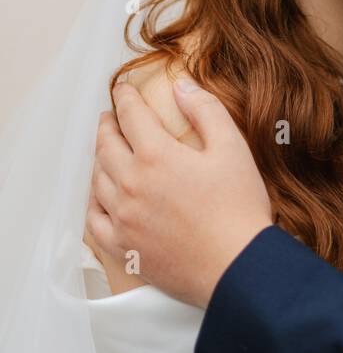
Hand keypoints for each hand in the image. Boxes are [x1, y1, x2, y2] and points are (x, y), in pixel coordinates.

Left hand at [86, 79, 273, 306]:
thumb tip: (182, 85)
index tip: (122, 90)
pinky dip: (93, 203)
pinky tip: (100, 198)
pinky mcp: (123, 247)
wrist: (238, 267)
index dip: (125, 98)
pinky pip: (94, 221)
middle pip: (106, 146)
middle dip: (106, 126)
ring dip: (99, 161)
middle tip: (109, 119)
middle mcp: (131, 184)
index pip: (130, 116)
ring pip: (97, 180)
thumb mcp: (232, 148)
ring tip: (106, 153)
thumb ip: (206, 110)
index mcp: (156, 155)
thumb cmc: (239, 208)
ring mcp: (123, 218)